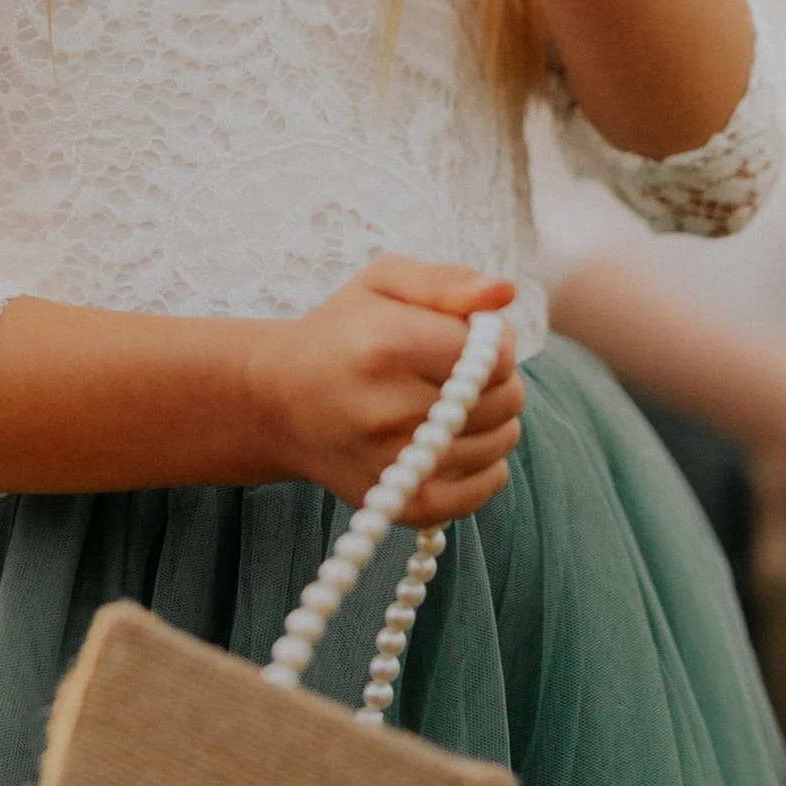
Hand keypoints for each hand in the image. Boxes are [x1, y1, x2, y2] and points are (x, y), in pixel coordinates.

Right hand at [252, 258, 523, 521]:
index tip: (465, 341)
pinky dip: (487, 466)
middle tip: (457, 374)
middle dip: (494, 382)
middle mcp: (391, 409)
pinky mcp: (404, 504)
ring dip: (492, 422)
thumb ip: (447, 281)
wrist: (281, 402)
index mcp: (390, 346)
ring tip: (452, 406)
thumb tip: (504, 293)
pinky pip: (484, 487)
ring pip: (500, 442)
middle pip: (504, 400)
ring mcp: (398, 463)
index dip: (494, 344)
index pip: (496, 356)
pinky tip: (457, 444)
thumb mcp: (383, 284)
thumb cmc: (342, 333)